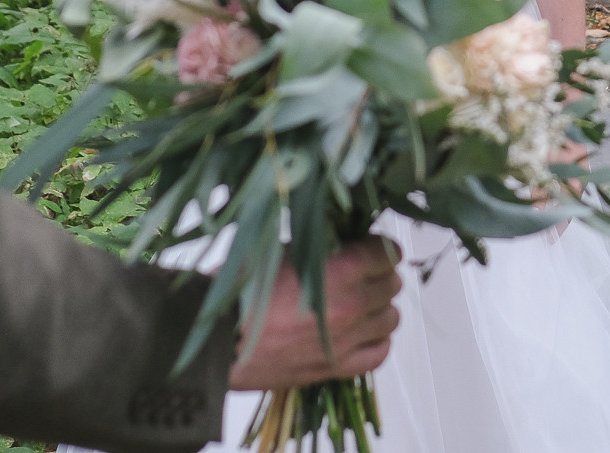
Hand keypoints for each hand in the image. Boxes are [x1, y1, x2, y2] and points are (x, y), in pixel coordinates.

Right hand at [228, 238, 401, 390]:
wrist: (218, 341)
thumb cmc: (241, 292)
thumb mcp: (281, 250)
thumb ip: (321, 246)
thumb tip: (345, 241)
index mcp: (338, 272)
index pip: (385, 254)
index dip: (380, 246)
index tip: (372, 245)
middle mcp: (349, 307)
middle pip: (391, 285)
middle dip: (380, 274)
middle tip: (363, 271)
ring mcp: (345, 340)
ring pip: (390, 319)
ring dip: (380, 307)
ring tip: (362, 301)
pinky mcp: (336, 368)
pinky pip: (378, 353)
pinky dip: (376, 339)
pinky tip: (362, 331)